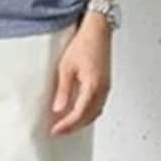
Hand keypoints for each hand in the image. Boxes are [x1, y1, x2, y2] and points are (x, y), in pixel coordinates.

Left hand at [49, 14, 111, 134]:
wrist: (98, 30)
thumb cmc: (84, 43)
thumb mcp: (66, 67)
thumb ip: (63, 90)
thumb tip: (58, 108)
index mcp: (93, 87)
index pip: (78, 114)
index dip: (66, 125)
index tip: (55, 131)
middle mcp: (102, 89)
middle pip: (88, 117)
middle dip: (73, 127)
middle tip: (59, 131)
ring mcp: (106, 87)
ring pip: (95, 113)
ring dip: (81, 121)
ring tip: (67, 124)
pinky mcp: (105, 83)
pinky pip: (98, 105)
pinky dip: (88, 113)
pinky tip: (79, 111)